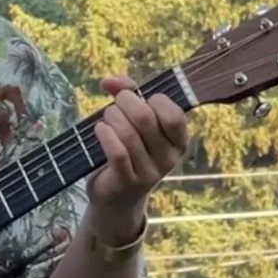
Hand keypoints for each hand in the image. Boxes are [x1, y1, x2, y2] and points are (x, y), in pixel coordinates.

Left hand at [90, 74, 187, 241]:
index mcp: (178, 141)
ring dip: (111, 119)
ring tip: (105, 119)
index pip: (174, 114)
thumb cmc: (126, 151)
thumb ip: (127, 94)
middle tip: (114, 105)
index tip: (135, 96)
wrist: (115, 196)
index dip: (151, 98)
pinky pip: (117, 152)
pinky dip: (105, 135)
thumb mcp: (132, 122)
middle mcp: (169, 158)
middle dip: (124, 104)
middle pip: (146, 119)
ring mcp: (149, 172)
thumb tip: (110, 80)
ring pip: (128, 134)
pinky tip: (99, 130)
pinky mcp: (127, 181)